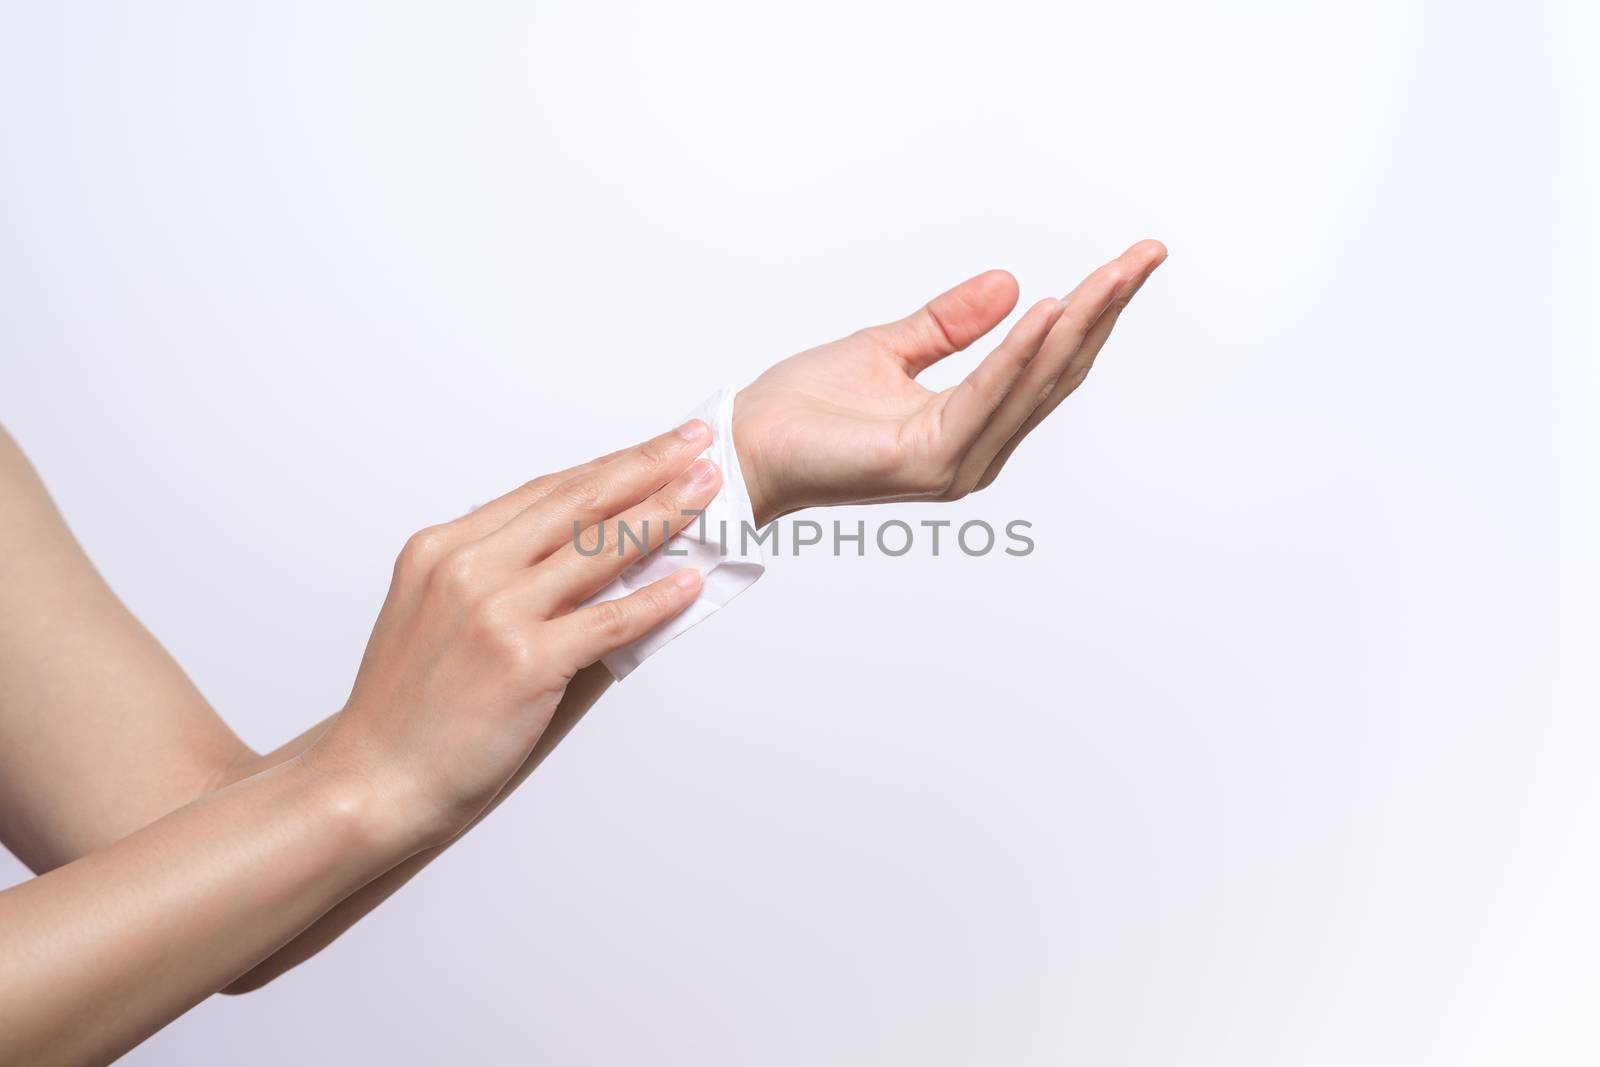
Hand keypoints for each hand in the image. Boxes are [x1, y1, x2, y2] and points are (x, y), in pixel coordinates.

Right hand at [308, 422, 722, 851]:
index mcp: (443, 549)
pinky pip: (608, 621)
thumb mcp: (437, 617)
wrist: (372, 781)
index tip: (655, 446)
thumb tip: (592, 565)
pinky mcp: (523, 662)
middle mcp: (467, 568)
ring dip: (662, 515)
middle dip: (646, 466)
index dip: (607, 466)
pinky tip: (690, 582)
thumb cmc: (408, 711)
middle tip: (697, 443)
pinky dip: (656, 599)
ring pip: (599, 549)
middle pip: (578, 502)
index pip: (545, 492)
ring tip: (706, 494)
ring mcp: (495, 612)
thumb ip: (502, 582)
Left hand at [732, 240, 1166, 523]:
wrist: (746, 446)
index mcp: (970, 424)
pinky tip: (1047, 313)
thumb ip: (949, 324)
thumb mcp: (888, 347)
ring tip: (1114, 273)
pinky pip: (984, 397)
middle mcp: (975, 450)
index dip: (1091, 311)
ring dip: (1077, 324)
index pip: (1045, 362)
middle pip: (1055, 372)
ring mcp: (956, 462)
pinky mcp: (928, 461)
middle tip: (1147, 255)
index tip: (1133, 261)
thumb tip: (1011, 284)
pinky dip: (1017, 355)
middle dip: (1104, 310)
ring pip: (1031, 383)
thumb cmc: (804, 409)